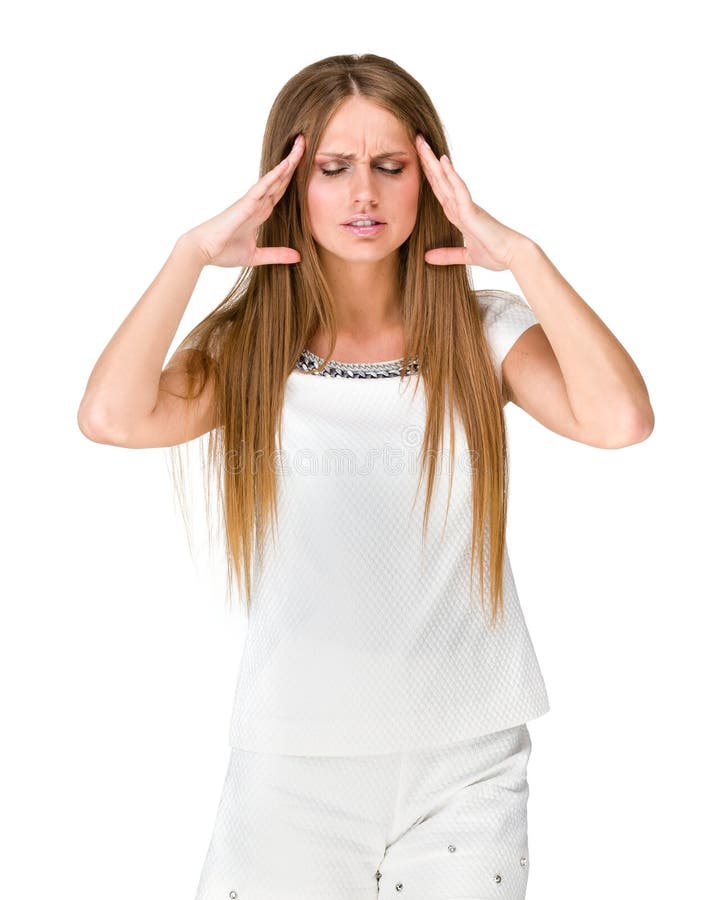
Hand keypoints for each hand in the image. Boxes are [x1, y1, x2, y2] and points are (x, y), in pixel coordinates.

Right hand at [181, 134, 304, 267]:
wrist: (202, 251)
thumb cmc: (223, 251)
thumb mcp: (256, 255)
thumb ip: (277, 254)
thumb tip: (298, 257)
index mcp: (261, 212)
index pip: (282, 190)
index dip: (294, 177)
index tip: (307, 164)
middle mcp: (258, 203)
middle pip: (281, 179)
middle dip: (294, 162)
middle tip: (307, 142)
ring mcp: (252, 201)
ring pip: (274, 178)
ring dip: (288, 162)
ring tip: (301, 144)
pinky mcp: (245, 203)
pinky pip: (262, 187)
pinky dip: (274, 176)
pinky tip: (286, 165)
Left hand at [415, 133, 528, 270]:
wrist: (514, 257)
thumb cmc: (496, 254)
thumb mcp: (466, 256)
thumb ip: (447, 255)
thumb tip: (427, 257)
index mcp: (459, 215)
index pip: (439, 191)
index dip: (428, 176)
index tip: (417, 160)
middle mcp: (461, 207)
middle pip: (440, 181)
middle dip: (427, 162)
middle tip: (416, 140)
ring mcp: (467, 207)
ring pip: (446, 180)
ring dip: (433, 163)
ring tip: (422, 143)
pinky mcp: (473, 212)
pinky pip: (460, 190)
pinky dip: (451, 176)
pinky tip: (443, 161)